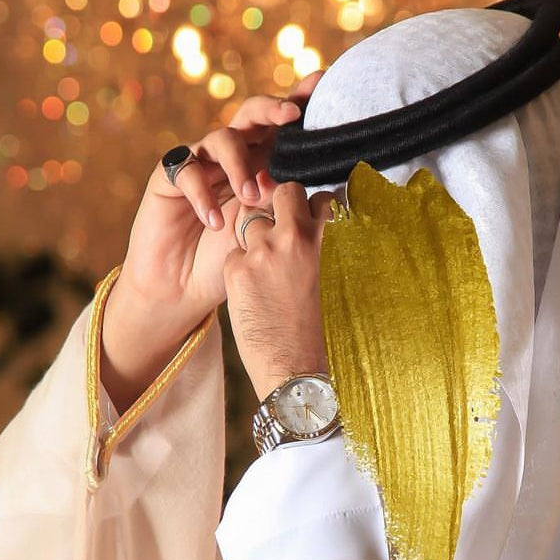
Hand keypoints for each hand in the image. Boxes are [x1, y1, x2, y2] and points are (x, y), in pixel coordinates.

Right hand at [100, 70, 324, 413]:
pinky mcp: (168, 177)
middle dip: (272, 110)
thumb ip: (289, 208)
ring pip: (222, 139)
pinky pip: (187, 171)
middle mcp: (231, 154)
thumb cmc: (228, 260)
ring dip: (241, 165)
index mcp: (260, 162)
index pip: (280, 126)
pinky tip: (215, 222)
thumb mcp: (267, 233)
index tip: (323, 81)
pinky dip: (203, 195)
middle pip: (251, 114)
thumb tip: (329, 192)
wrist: (183, 289)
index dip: (299, 101)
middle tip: (290, 117)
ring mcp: (200, 161)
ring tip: (252, 198)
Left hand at [224, 181, 340, 402]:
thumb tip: (312, 227)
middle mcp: (290, 239)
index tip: (305, 218)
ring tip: (264, 274)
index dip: (306, 206)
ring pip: (249, 223)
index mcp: (320, 241)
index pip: (313, 197)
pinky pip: (232, 255)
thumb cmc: (316, 329)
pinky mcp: (235, 270)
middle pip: (280, 192)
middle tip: (275, 227)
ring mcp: (260, 252)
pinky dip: (238, 269)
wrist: (294, 367)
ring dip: (253, 239)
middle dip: (276, 202)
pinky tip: (251, 295)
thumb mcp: (326, 279)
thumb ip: (316, 247)